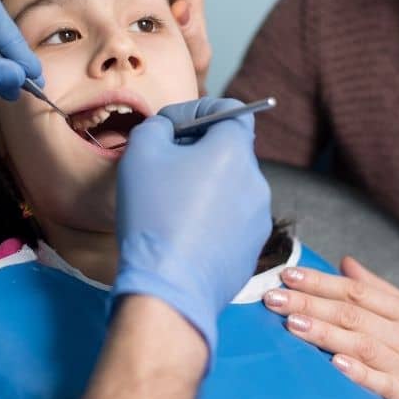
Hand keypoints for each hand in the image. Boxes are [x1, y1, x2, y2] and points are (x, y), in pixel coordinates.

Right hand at [112, 97, 271, 356]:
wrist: (169, 288)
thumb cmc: (154, 216)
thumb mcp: (140, 153)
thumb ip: (157, 125)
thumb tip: (169, 128)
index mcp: (234, 150)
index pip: (231, 110)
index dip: (200, 110)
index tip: (174, 125)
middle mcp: (256, 180)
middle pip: (230, 150)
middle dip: (200, 150)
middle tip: (165, 164)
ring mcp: (258, 217)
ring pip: (232, 186)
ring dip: (206, 185)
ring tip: (171, 204)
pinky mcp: (253, 248)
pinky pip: (233, 219)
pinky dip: (212, 217)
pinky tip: (184, 232)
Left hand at [263, 257, 398, 398]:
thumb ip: (377, 289)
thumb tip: (344, 262)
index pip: (356, 291)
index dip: (320, 281)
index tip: (288, 275)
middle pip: (352, 315)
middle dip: (310, 304)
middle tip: (274, 298)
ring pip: (362, 344)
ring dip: (325, 334)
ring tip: (293, 323)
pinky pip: (382, 383)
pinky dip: (359, 373)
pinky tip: (335, 363)